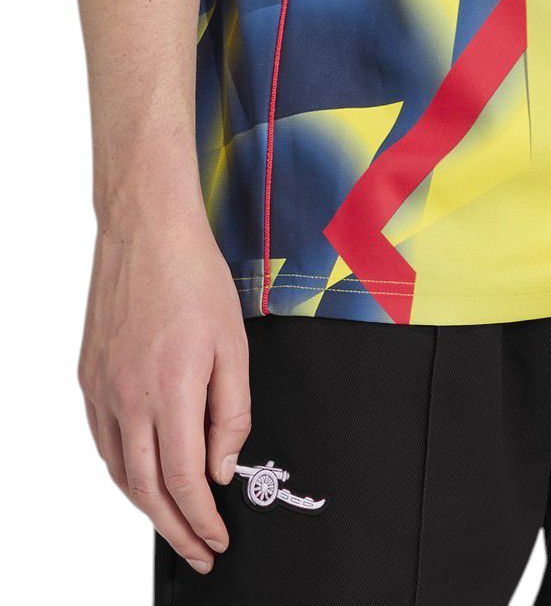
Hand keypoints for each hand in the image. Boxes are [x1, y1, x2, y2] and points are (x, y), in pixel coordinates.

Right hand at [79, 197, 249, 575]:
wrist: (145, 230)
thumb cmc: (194, 278)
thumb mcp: (233, 343)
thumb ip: (231, 412)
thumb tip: (221, 468)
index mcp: (169, 388)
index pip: (183, 479)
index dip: (201, 518)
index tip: (217, 538)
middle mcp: (127, 396)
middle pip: (146, 489)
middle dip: (175, 529)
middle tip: (199, 550)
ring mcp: (101, 389)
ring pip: (120, 471)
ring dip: (147, 507)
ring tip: (175, 524)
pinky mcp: (88, 378)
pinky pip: (104, 441)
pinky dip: (124, 470)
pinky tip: (143, 476)